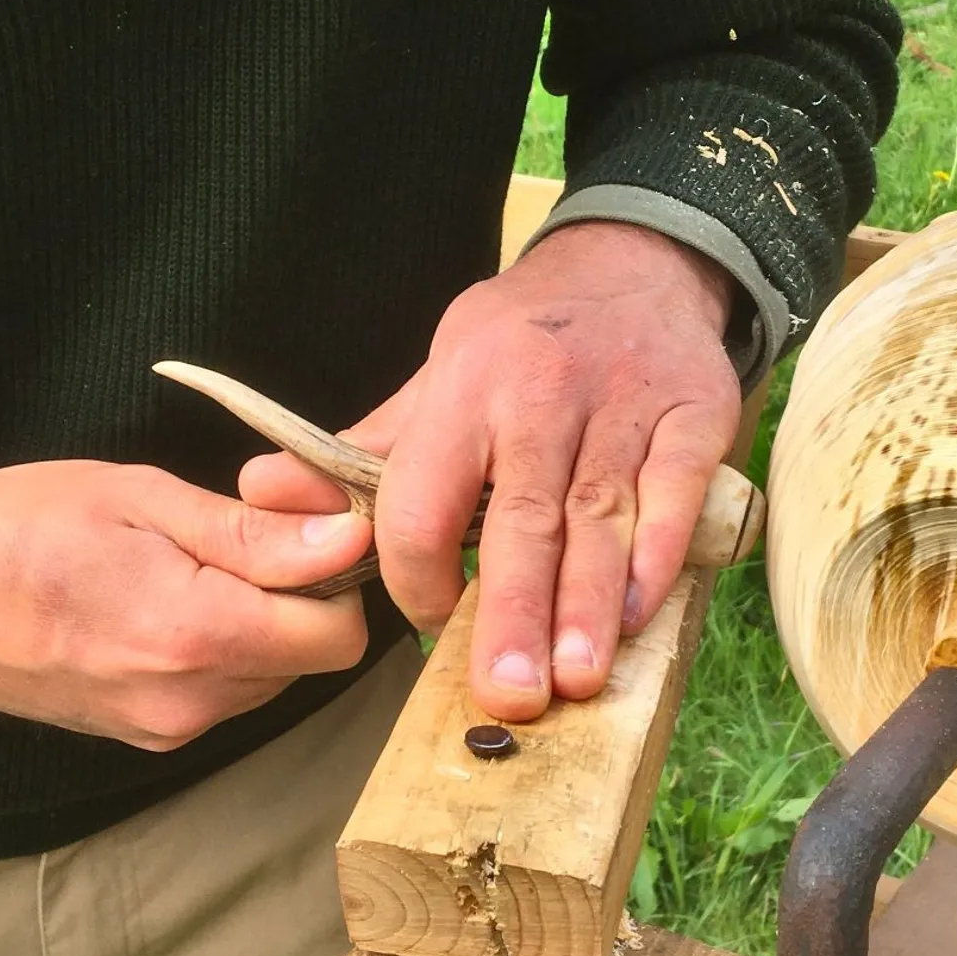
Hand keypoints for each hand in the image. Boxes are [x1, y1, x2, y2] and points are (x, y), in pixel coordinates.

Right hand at [0, 460, 372, 749]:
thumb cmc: (17, 523)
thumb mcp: (141, 498)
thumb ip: (252, 533)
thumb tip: (349, 544)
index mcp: (194, 634)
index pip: (338, 636)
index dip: (339, 575)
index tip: (304, 527)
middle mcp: (187, 701)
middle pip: (309, 658)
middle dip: (299, 596)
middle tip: (241, 531)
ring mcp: (162, 729)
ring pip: (268, 677)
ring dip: (258, 622)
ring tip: (190, 564)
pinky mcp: (141, 737)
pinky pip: (220, 693)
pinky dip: (217, 647)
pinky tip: (163, 600)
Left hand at [240, 221, 741, 720]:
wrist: (638, 260)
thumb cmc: (524, 340)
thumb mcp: (438, 377)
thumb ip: (369, 453)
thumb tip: (262, 492)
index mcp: (463, 390)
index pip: (422, 497)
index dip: (417, 573)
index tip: (428, 628)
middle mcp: (540, 394)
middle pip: (521, 519)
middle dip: (513, 612)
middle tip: (510, 695)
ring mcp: (622, 402)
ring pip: (601, 515)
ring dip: (589, 604)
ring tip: (578, 678)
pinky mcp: (694, 410)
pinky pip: (675, 490)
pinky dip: (660, 554)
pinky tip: (641, 614)